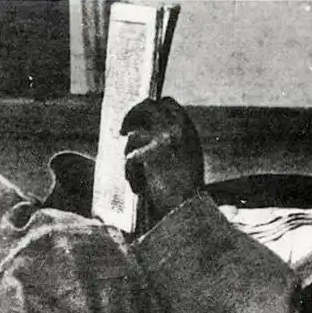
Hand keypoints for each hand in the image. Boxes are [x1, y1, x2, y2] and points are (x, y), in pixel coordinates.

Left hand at [121, 97, 203, 220]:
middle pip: (145, 106)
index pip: (166, 103)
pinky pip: (129, 159)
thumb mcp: (188, 156)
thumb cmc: (188, 189)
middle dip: (131, 116)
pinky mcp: (148, 154)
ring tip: (139, 179)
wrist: (188, 209)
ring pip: (132, 137)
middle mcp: (175, 128)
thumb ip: (174, 139)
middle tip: (122, 131)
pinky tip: (140, 189)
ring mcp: (161, 139)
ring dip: (131, 158)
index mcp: (187, 128)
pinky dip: (131, 176)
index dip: (150, 108)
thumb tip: (148, 128)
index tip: (139, 118)